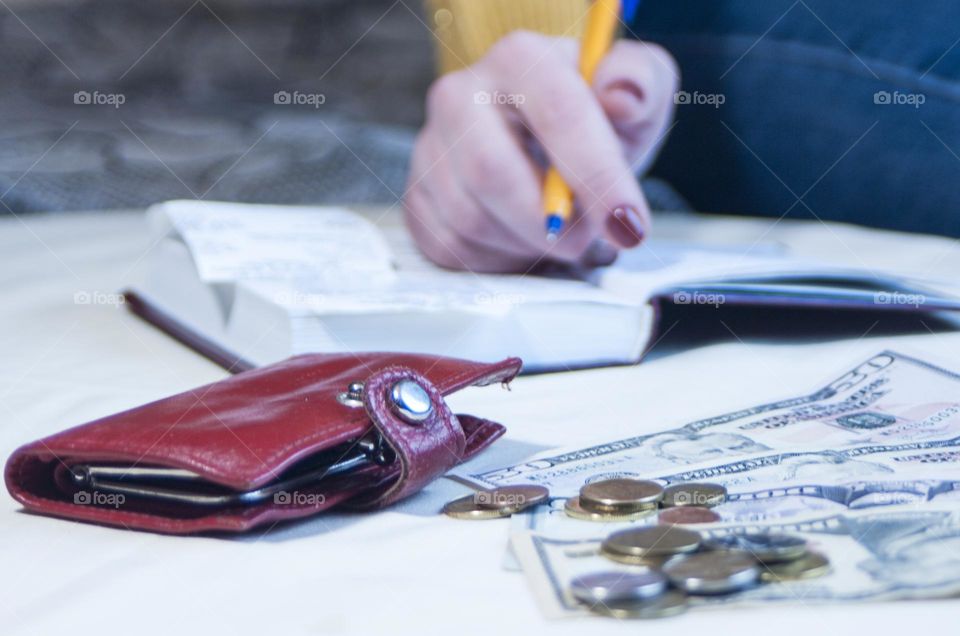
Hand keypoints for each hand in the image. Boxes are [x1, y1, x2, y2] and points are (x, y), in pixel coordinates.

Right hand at [403, 31, 678, 272]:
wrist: (550, 149)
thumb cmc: (597, 124)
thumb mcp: (637, 92)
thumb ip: (641, 82)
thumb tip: (622, 96)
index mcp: (519, 59)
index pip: (557, 115)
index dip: (596, 176)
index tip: (628, 223)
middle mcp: (460, 96)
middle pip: (491, 173)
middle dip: (548, 223)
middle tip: (588, 240)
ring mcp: (430, 149)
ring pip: (470, 219)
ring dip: (526, 244)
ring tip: (558, 233)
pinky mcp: (417, 199)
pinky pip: (452, 248)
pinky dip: (498, 260)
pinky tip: (522, 241)